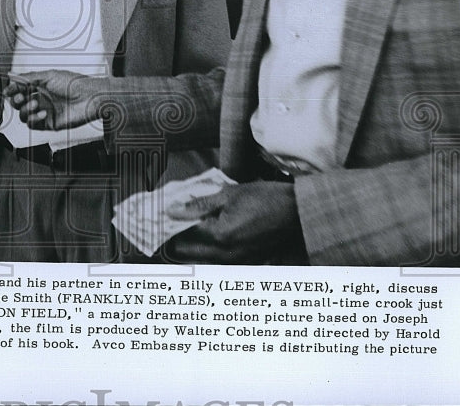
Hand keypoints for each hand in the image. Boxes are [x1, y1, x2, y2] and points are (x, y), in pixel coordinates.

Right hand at [4, 70, 99, 129]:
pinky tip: (42, 112)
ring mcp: (45, 112)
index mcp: (41, 86)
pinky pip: (33, 124)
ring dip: (25, 109)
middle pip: (19, 103)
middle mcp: (41, 99)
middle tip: (20, 97)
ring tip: (34, 103)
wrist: (89, 97)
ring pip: (23, 115)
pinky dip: (33, 119)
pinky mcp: (49, 123)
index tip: (9, 90)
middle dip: (15, 100)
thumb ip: (29, 77)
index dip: (13, 90)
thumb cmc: (75, 83)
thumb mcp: (49, 75)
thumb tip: (12, 76)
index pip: (20, 89)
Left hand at [167, 181, 303, 263]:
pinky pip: (220, 264)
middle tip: (168, 229)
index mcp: (220, 236)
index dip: (170, 228)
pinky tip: (205, 244)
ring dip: (191, 250)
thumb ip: (198, 205)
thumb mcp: (229, 194)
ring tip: (182, 236)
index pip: (183, 237)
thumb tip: (173, 210)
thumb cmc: (266, 198)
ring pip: (203, 262)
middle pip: (190, 254)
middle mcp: (227, 255)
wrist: (298, 211)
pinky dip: (208, 255)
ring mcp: (238, 262)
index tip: (161, 221)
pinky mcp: (247, 263)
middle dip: (176, 242)